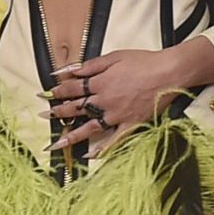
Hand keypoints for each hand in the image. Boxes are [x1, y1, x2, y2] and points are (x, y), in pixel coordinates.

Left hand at [44, 48, 196, 153]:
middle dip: (58, 111)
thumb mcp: (114, 57)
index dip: (58, 90)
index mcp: (100, 82)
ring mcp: (117, 116)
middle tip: (44, 115)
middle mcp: (104, 101)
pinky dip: (101, 150)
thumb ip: (89, 65)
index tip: (46, 93)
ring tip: (55, 143)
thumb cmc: (144, 62)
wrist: (169, 73)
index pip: (72, 88)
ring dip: (70, 136)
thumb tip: (67, 70)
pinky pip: (113, 141)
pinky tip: (89, 157)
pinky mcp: (131, 125)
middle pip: (76, 108)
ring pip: (89, 128)